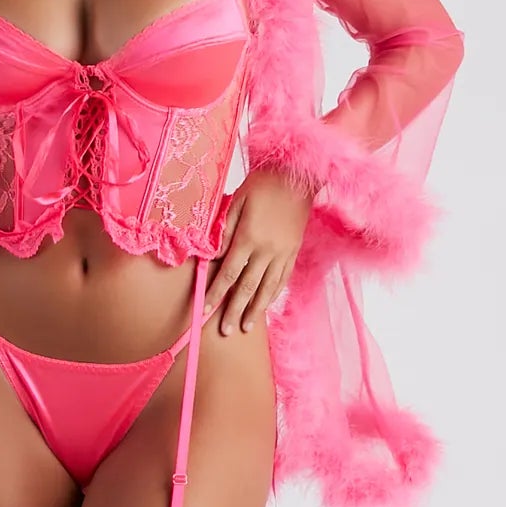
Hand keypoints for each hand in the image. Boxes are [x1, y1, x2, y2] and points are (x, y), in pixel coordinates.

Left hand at [205, 168, 313, 334]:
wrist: (300, 175)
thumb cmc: (264, 183)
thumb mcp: (238, 200)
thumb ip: (224, 228)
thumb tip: (211, 254)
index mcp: (249, 237)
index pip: (228, 273)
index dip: (215, 294)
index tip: (205, 311)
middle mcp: (266, 250)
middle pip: (246, 287)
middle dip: (233, 311)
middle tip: (224, 331)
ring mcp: (283, 253)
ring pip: (266, 288)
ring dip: (255, 310)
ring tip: (245, 327)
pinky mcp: (294, 252)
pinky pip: (282, 279)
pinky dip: (272, 295)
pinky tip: (265, 305)